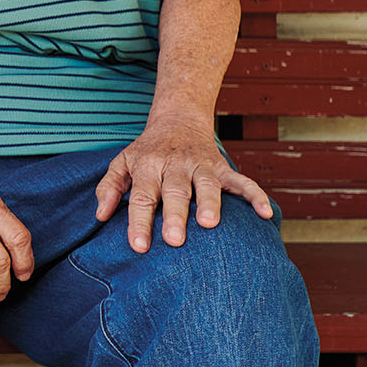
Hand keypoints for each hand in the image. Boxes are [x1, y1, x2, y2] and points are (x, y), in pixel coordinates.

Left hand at [95, 110, 272, 252]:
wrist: (178, 119)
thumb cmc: (146, 151)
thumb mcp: (122, 162)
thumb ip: (109, 187)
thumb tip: (100, 215)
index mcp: (148, 166)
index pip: (143, 196)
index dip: (140, 221)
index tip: (139, 246)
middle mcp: (175, 165)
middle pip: (175, 191)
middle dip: (175, 215)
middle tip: (175, 240)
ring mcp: (201, 165)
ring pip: (207, 184)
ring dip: (210, 202)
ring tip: (209, 224)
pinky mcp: (222, 167)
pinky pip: (241, 181)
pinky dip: (255, 195)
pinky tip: (265, 213)